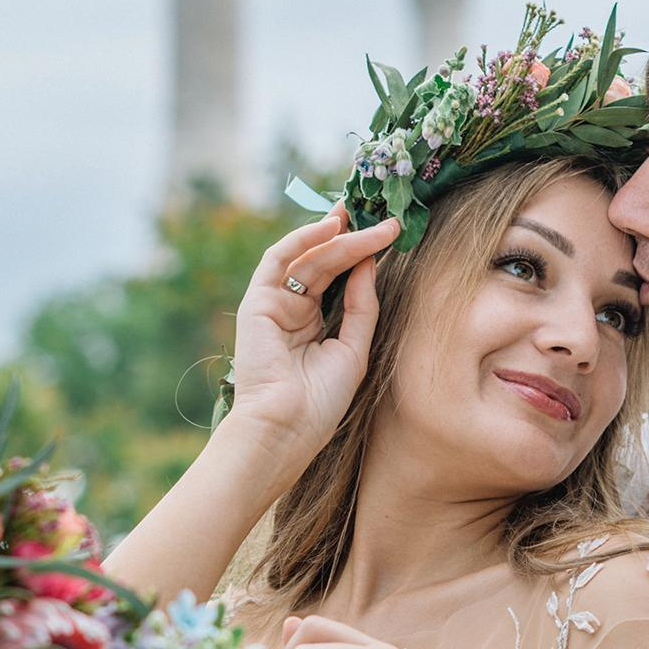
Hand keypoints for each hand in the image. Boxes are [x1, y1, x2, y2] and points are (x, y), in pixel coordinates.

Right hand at [223, 208, 401, 475]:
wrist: (286, 428)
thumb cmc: (320, 402)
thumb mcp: (353, 349)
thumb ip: (361, 306)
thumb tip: (369, 264)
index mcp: (313, 324)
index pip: (339, 278)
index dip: (362, 254)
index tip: (391, 235)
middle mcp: (293, 310)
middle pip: (326, 263)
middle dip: (356, 239)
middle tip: (388, 221)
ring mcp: (274, 303)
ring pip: (309, 258)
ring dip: (337, 236)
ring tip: (368, 219)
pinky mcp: (257, 301)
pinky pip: (279, 260)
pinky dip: (303, 239)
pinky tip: (331, 228)